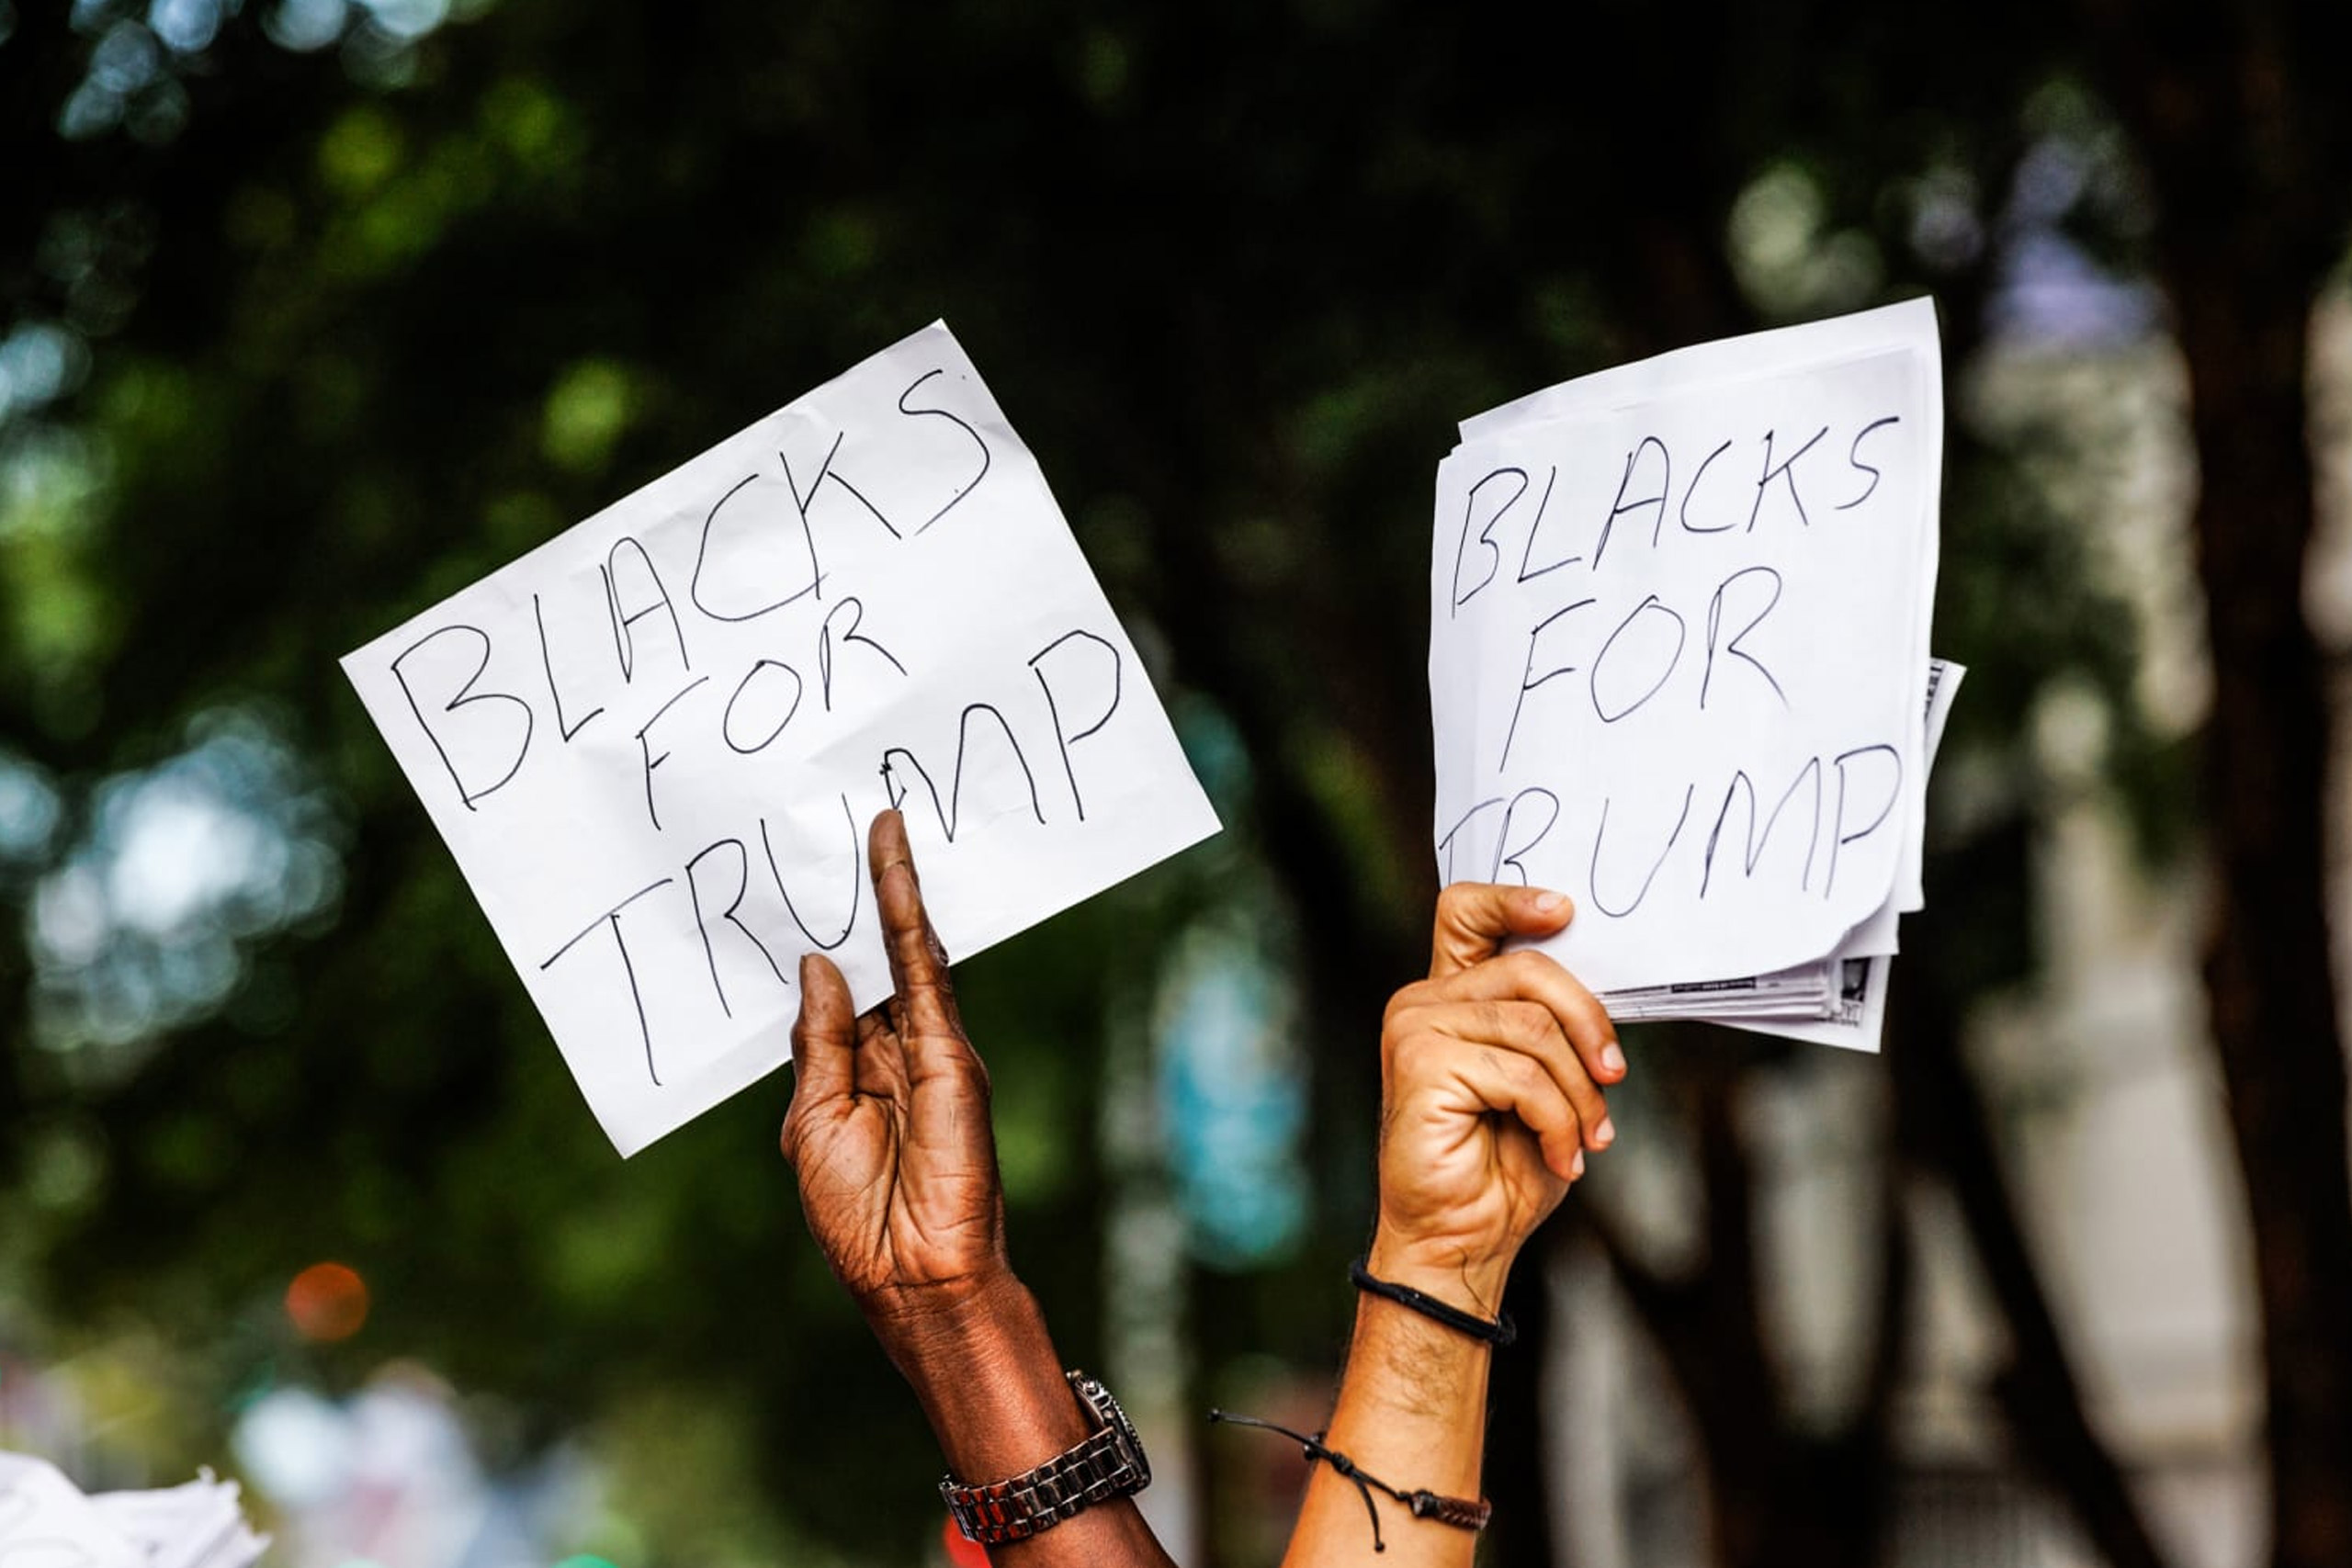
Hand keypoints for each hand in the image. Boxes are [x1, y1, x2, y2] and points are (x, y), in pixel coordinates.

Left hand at [780, 809, 1007, 1336]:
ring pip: (906, 951)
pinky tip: (892, 867)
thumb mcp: (811, 1119)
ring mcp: (927, 1046)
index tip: (798, 879)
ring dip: (889, 887)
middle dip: (857, 897)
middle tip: (833, 826)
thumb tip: (819, 961)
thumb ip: (819, 1038)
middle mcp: (893, 1049)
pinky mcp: (949, 1049)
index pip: (840, 988)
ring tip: (872, 823)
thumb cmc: (856, 1216)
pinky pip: (924, 969)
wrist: (914, 1276)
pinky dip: (908, 915)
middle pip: (873, 957)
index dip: (824, 936)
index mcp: (853, 1071)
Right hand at [1370, 883, 1623, 1309]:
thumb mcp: (1542, 1082)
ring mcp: (1415, 1028)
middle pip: (1530, 969)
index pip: (1465, 912)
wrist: (1462, 1240)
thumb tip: (1600, 991)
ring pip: (1536, 1028)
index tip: (1564, 911)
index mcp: (1450, 997)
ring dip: (1579, 1093)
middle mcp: (1423, 1002)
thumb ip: (1547, 1025)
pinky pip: (1523, 1074)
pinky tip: (1559, 1155)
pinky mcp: (1420, 1064)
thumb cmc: (1502, 1165)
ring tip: (1586, 1139)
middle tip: (1614, 1078)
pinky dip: (1559, 1120)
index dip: (1514, 899)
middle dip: (1589, 1024)